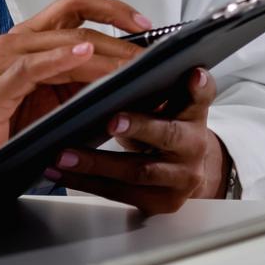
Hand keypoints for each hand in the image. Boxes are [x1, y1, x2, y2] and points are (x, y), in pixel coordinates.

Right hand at [0, 0, 150, 215]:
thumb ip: (84, 87)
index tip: (147, 24)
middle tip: (150, 52)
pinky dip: (61, 58)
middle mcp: (18, 43)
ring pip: (63, 38)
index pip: (77, 7)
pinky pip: (33, 65)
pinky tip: (85, 57)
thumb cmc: (1, 135)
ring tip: (133, 61)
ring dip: (103, 49)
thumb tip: (131, 83)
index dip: (114, 9)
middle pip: (75, 14)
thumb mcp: (54, 105)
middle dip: (120, 31)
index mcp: (32, 43)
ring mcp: (6, 61)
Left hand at [45, 67, 226, 214]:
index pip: (201, 97)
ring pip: (137, 171)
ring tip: (64, 154)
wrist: (184, 172)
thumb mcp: (167, 105)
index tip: (192, 74)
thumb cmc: (166, 129)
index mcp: (195, 115)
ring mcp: (179, 179)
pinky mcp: (161, 203)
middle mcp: (193, 148)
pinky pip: (120, 193)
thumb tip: (116, 62)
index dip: (198, 87)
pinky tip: (62, 172)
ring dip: (96, 163)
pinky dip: (86, 182)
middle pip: (168, 136)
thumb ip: (156, 87)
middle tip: (111, 120)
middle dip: (138, 127)